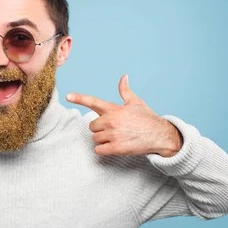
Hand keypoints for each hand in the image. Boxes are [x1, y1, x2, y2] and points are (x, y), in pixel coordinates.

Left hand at [66, 75, 181, 156]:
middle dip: (99, 129)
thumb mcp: (136, 102)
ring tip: (117, 137)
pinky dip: (104, 150)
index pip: (93, 101)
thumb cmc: (147, 118)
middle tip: (113, 129)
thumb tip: (123, 77)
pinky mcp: (116, 147)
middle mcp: (111, 120)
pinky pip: (99, 150)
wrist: (160, 135)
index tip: (68, 95)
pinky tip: (114, 147)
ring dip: (103, 140)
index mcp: (114, 109)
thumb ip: (125, 91)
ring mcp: (113, 134)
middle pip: (92, 126)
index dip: (79, 98)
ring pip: (95, 138)